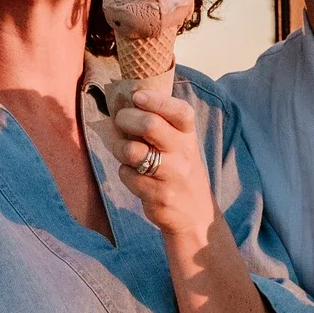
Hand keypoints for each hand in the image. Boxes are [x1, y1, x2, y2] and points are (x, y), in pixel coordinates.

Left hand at [112, 83, 213, 244]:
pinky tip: (134, 176)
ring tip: (123, 151)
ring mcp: (172, 176)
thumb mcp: (180, 145)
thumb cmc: (179, 171)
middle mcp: (183, 153)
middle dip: (125, 119)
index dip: (156, 100)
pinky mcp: (159, 196)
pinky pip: (128, 175)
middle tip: (119, 121)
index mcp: (188, 136)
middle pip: (150, 125)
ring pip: (132, 151)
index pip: (180, 111)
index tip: (136, 96)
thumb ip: (160, 123)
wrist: (194, 216)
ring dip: (119, 148)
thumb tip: (123, 101)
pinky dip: (124, 173)